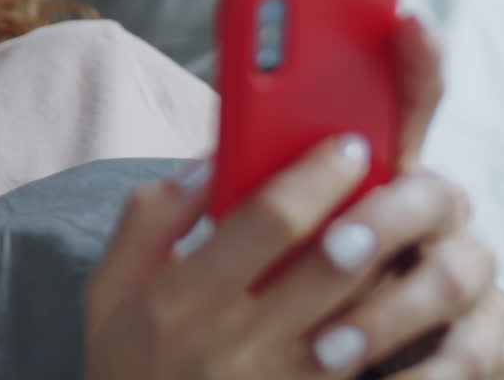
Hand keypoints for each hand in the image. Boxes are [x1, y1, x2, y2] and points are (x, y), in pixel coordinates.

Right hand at [82, 17, 503, 377]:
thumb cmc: (125, 360)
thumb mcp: (109, 287)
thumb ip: (150, 217)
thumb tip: (207, 160)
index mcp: (177, 299)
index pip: (266, 223)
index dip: (315, 178)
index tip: (346, 146)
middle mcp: (230, 344)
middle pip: (329, 268)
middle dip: (371, 213)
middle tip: (393, 179)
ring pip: (359, 319)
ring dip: (386, 270)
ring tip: (394, 234)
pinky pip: (361, 368)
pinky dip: (381, 327)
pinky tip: (385, 298)